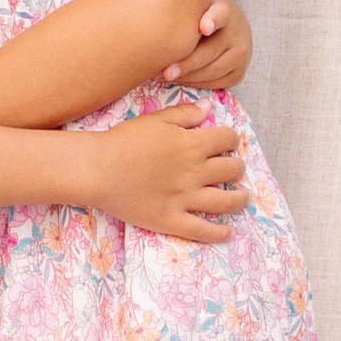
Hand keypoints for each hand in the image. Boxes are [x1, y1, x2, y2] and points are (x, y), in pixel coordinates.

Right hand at [87, 107, 249, 243]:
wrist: (98, 169)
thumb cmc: (124, 140)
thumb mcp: (155, 119)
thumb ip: (184, 114)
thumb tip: (208, 108)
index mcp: (192, 144)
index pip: (227, 139)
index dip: (231, 139)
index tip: (228, 142)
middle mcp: (195, 172)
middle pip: (231, 169)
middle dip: (237, 167)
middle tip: (234, 169)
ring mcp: (185, 198)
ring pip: (226, 201)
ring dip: (240, 198)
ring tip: (242, 197)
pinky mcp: (172, 220)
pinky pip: (203, 230)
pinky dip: (219, 233)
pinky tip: (227, 232)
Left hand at [165, 0, 252, 90]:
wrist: (226, 19)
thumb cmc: (199, 9)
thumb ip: (180, 0)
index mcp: (223, 7)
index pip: (220, 12)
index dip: (212, 19)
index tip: (203, 27)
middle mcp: (236, 30)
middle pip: (210, 51)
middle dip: (187, 63)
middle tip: (166, 72)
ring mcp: (241, 51)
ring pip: (214, 70)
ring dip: (189, 76)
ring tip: (167, 76)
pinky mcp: (240, 70)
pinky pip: (219, 83)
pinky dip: (199, 83)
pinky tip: (183, 79)